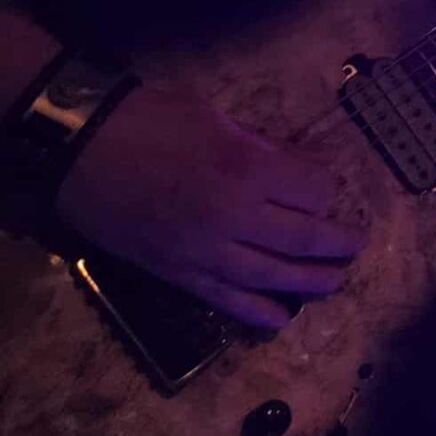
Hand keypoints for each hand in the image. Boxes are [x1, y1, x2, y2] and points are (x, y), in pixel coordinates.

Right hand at [55, 85, 366, 329]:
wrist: (79, 149)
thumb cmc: (150, 119)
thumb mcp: (218, 119)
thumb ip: (265, 148)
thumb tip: (303, 166)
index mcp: (248, 169)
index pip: (314, 191)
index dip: (328, 189)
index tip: (330, 188)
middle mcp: (234, 217)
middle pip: (304, 237)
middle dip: (338, 242)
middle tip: (357, 242)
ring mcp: (205, 252)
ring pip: (273, 276)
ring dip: (311, 280)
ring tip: (335, 279)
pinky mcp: (177, 274)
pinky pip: (227, 301)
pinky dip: (258, 312)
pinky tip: (281, 317)